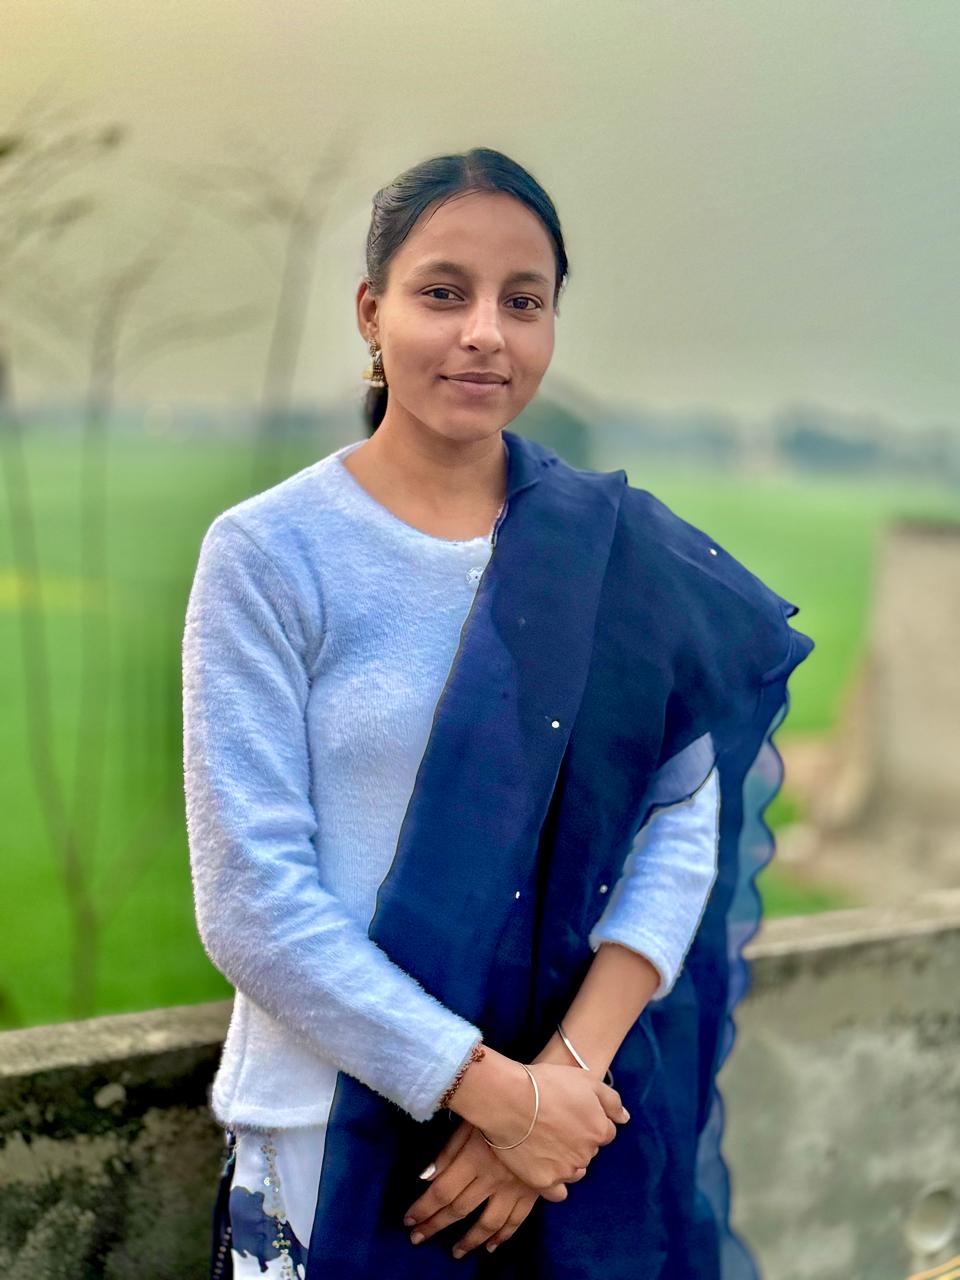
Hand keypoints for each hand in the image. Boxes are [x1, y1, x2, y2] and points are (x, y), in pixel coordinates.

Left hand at [402, 1118, 585, 1259]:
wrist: (544, 1103)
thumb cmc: (501, 1106)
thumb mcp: (470, 1122)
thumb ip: (448, 1151)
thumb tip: (425, 1177)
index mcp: (474, 1158)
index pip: (442, 1192)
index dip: (423, 1209)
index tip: (408, 1221)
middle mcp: (492, 1177)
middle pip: (459, 1209)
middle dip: (436, 1226)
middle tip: (419, 1239)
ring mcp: (514, 1186)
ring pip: (488, 1222)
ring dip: (469, 1240)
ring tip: (456, 1252)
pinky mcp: (534, 1189)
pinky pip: (517, 1219)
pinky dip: (504, 1235)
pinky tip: (492, 1246)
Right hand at [479, 1059, 626, 1194]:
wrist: (508, 1099)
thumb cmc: (546, 1084)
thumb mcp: (586, 1080)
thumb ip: (611, 1101)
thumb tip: (625, 1118)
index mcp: (599, 1130)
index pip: (605, 1132)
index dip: (588, 1121)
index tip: (571, 1113)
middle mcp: (586, 1154)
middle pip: (588, 1152)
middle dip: (577, 1141)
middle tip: (556, 1125)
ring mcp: (565, 1171)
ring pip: (575, 1172)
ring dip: (566, 1161)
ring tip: (546, 1143)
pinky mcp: (544, 1182)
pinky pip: (557, 1192)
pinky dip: (554, 1184)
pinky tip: (545, 1169)